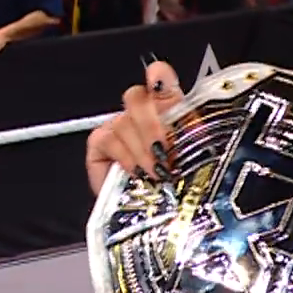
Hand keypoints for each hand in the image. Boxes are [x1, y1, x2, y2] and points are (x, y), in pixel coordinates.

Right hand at [86, 59, 182, 194]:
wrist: (156, 217)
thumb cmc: (178, 186)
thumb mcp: (193, 159)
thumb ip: (192, 135)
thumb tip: (193, 126)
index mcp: (168, 111)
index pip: (160, 79)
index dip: (158, 76)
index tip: (158, 80)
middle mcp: (140, 115)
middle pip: (137, 97)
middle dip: (152, 124)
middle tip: (164, 151)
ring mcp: (118, 126)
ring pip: (124, 122)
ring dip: (143, 151)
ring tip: (157, 173)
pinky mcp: (100, 143)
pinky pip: (109, 139)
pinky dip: (126, 157)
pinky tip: (138, 173)